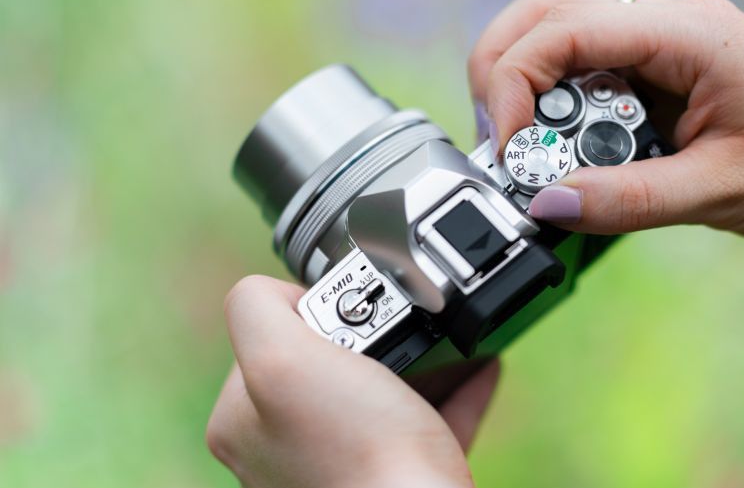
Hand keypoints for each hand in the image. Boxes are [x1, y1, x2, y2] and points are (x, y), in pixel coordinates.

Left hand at [206, 275, 497, 487]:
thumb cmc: (356, 450)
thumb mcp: (280, 358)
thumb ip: (254, 309)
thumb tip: (274, 293)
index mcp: (242, 422)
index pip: (267, 334)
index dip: (312, 311)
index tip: (349, 314)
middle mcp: (282, 450)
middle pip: (327, 360)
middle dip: (368, 334)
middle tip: (396, 327)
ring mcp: (337, 465)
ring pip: (377, 392)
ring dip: (415, 358)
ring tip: (442, 337)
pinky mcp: (392, 475)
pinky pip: (424, 422)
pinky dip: (452, 391)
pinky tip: (480, 367)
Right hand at [470, 0, 743, 240]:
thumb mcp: (722, 190)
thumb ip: (628, 199)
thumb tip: (545, 203)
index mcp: (687, 33)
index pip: (564, 28)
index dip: (516, 84)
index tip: (512, 152)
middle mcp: (668, 22)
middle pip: (546, 9)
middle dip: (503, 70)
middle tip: (504, 143)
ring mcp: (664, 41)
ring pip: (560, 29)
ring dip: (527, 82)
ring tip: (530, 149)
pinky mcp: (662, 69)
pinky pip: (589, 66)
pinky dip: (559, 102)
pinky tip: (569, 149)